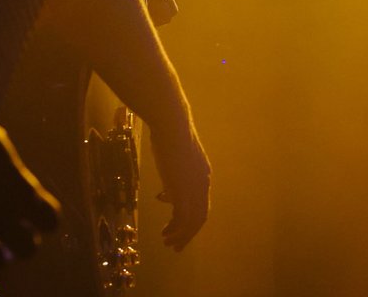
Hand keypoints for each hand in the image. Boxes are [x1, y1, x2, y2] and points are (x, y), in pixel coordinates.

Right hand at [150, 114, 210, 249]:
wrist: (171, 123)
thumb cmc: (168, 131)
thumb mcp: (173, 153)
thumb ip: (172, 169)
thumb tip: (164, 187)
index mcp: (203, 173)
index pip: (200, 200)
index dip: (188, 212)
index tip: (174, 220)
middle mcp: (203, 183)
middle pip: (200, 215)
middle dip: (189, 232)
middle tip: (176, 243)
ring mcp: (194, 188)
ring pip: (193, 221)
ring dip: (181, 235)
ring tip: (167, 242)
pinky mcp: (183, 190)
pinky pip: (183, 219)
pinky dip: (176, 231)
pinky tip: (166, 235)